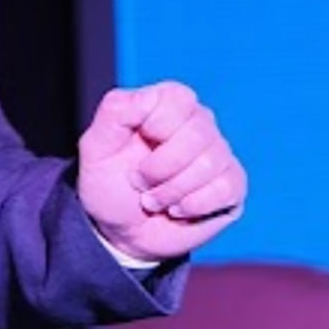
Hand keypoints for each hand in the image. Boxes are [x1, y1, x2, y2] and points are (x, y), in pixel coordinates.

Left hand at [77, 81, 246, 262]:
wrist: (122, 232)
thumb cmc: (110, 185)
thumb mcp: (96, 148)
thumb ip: (114, 112)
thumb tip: (148, 95)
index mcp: (169, 104)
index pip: (178, 99)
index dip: (154, 128)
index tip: (133, 149)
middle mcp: (199, 122)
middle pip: (197, 134)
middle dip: (158, 169)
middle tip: (139, 182)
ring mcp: (219, 154)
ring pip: (209, 164)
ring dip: (170, 192)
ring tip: (154, 199)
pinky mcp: (232, 186)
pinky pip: (225, 189)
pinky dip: (192, 206)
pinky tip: (178, 209)